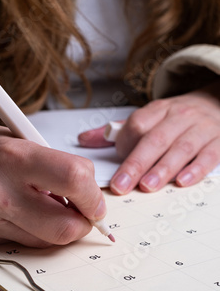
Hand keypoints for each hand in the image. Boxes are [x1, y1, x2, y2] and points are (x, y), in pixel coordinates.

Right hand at [0, 121, 105, 246]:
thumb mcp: (15, 137)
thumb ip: (51, 165)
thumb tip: (85, 193)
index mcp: (14, 157)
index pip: (74, 180)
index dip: (93, 195)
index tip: (94, 199)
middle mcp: (0, 192)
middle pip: (65, 227)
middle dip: (84, 224)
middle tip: (83, 213)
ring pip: (46, 242)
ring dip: (60, 230)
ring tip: (50, 208)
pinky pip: (23, 245)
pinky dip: (35, 234)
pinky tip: (26, 215)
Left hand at [78, 85, 219, 193]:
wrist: (217, 104)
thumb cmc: (177, 118)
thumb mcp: (149, 117)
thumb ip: (117, 131)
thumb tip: (84, 140)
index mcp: (158, 110)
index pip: (138, 124)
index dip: (125, 144)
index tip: (114, 166)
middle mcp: (179, 117)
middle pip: (155, 139)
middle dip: (136, 164)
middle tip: (122, 185)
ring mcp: (200, 129)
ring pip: (181, 148)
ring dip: (163, 168)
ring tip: (148, 186)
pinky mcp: (218, 142)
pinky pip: (208, 155)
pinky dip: (196, 169)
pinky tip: (183, 182)